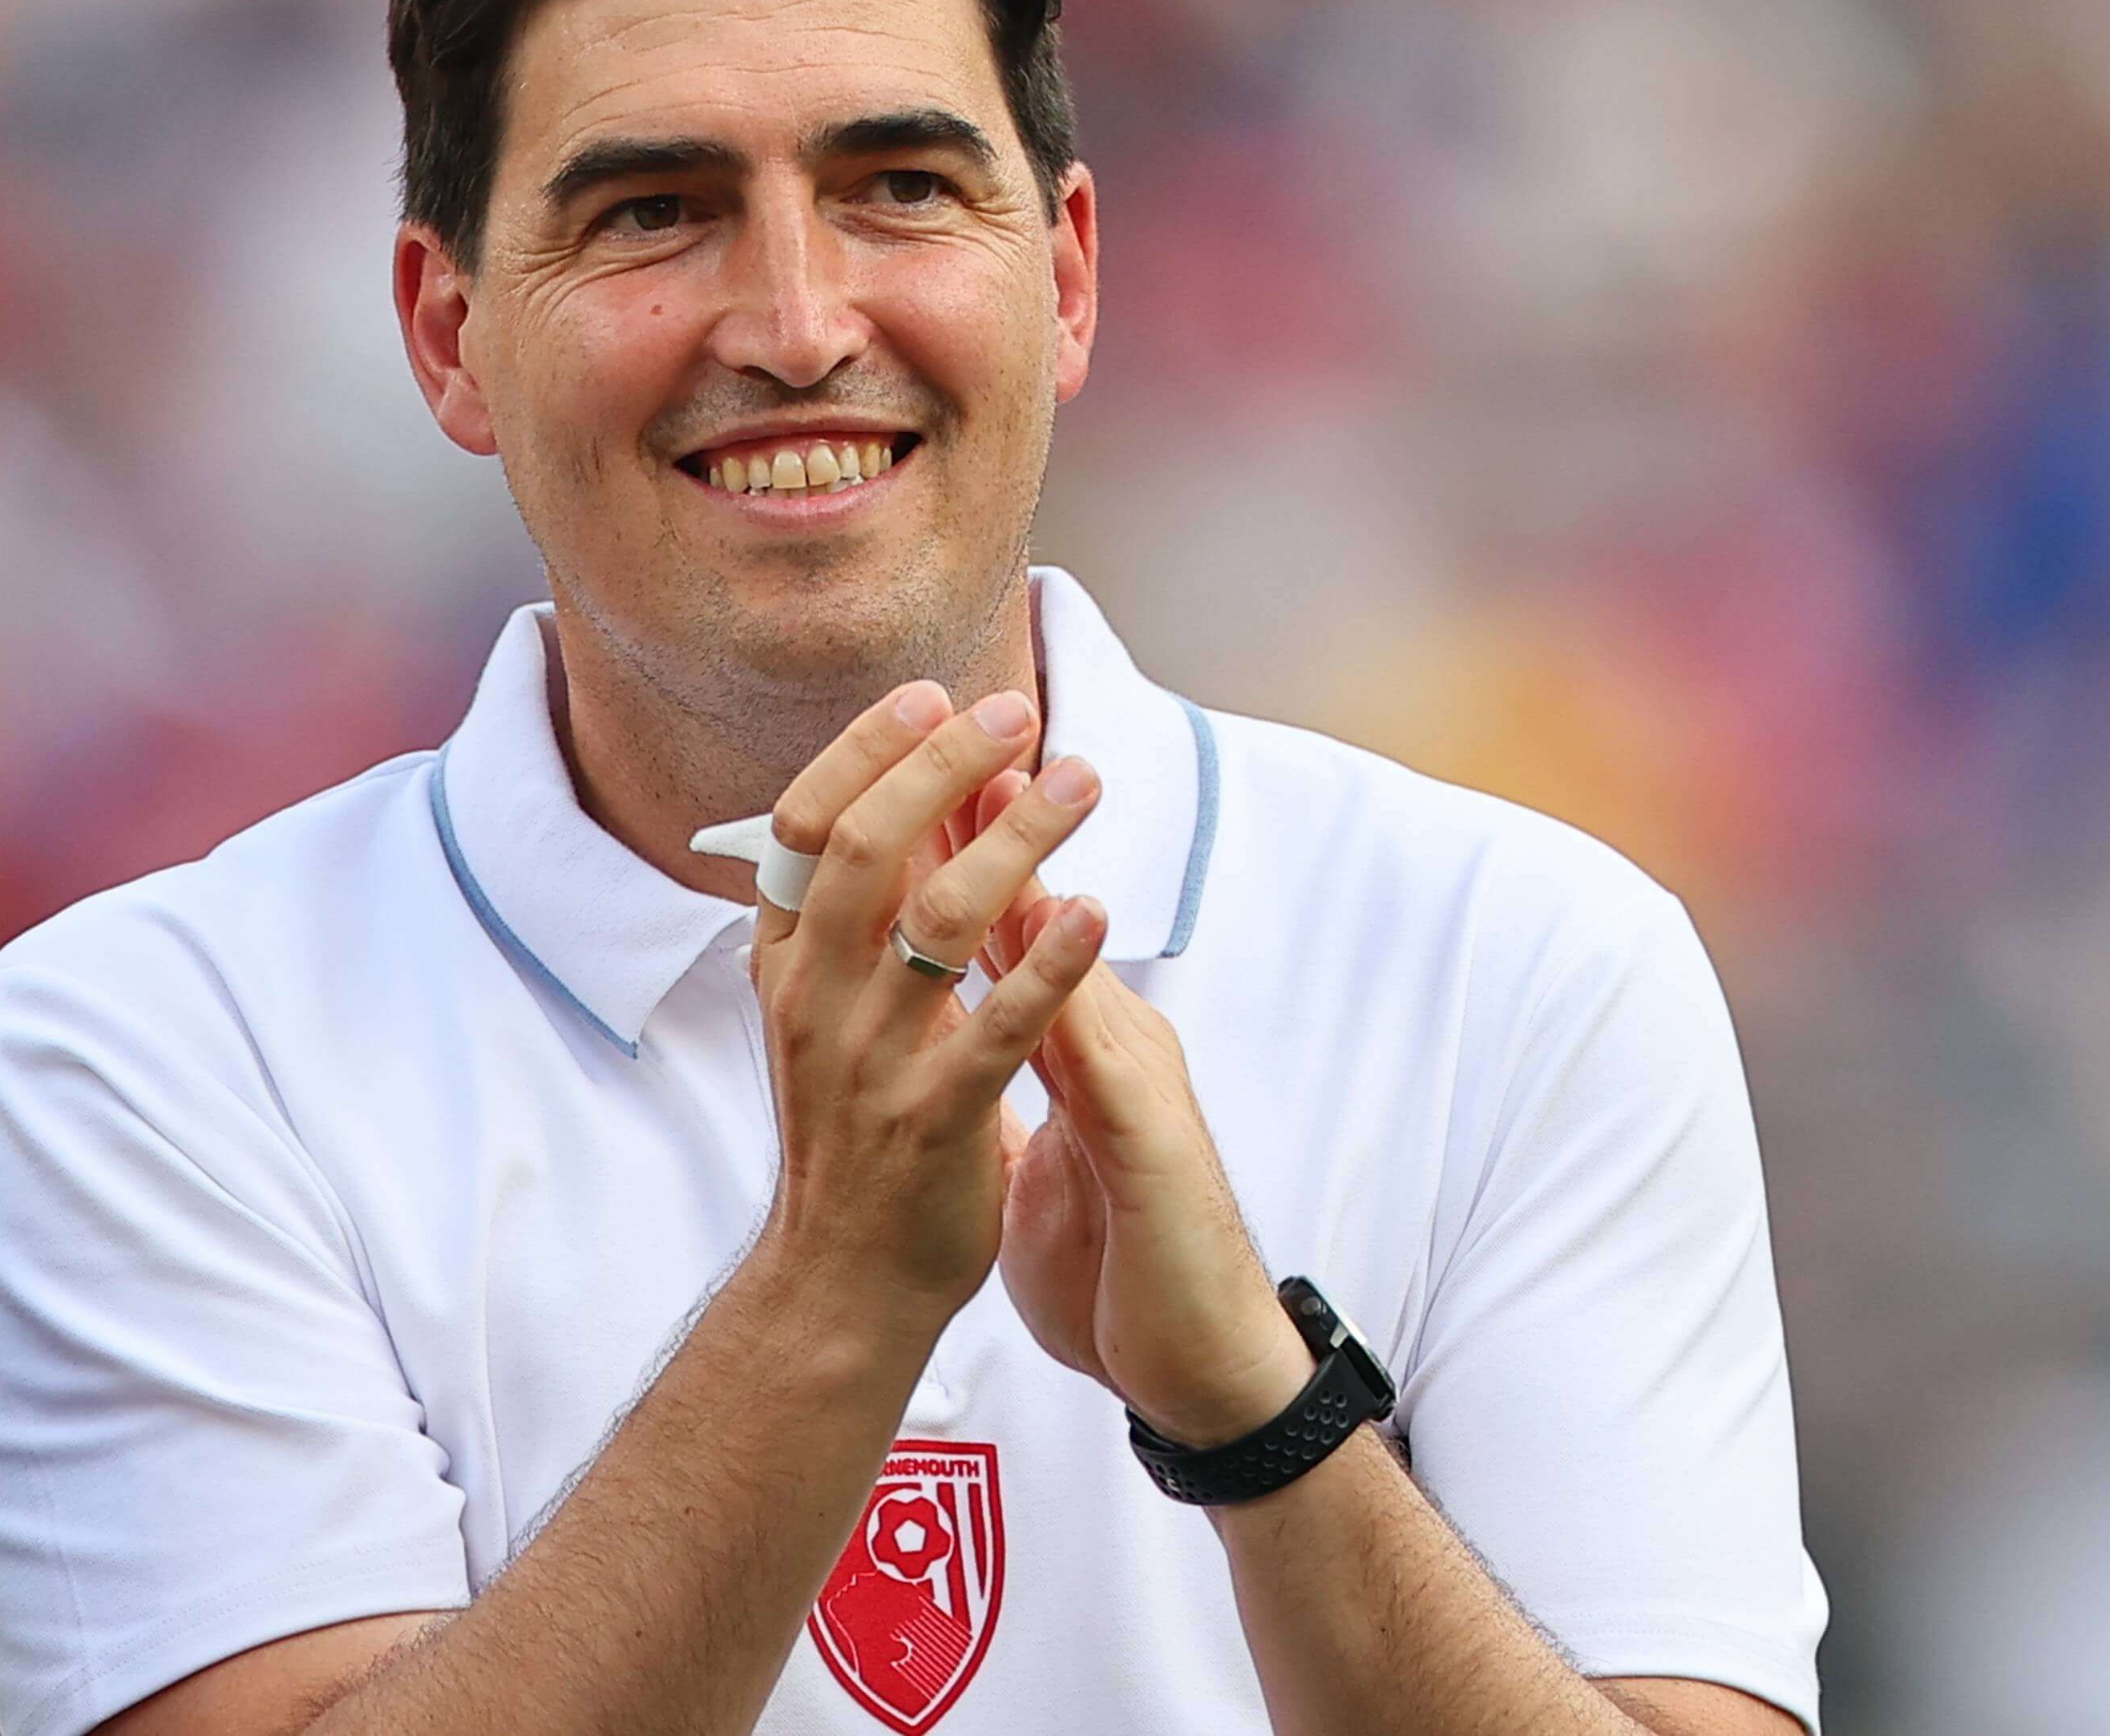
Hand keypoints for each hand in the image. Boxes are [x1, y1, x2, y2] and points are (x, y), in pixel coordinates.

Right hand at [744, 682, 1111, 1343]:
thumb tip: (900, 796)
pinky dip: (1052, 962)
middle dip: (944, 765)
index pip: (806, 825)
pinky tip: (1097, 908)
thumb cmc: (850, 1129)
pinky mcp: (936, 1121)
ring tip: (1081, 782)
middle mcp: (814, 1000)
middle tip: (1018, 713)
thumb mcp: (821, 1008)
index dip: (866, 751)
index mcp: (784, 963)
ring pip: (937, 920)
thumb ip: (852, 914)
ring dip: (1017, 838)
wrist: (844, 1279)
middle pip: (867, 847)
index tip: (931, 693)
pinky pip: (999, 1027)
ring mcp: (871, 1061)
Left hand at [958, 776, 1312, 1448]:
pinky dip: (1075, 988)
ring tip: (997, 796)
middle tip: (941, 747)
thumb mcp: (1058, 1142)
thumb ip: (1023, 1065)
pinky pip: (1109, 1055)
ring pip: (1078, 958)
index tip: (901, 780)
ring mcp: (1141, 1088)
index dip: (958, 851)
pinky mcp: (1155, 1146)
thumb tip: (965, 1014)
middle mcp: (1116, 1046)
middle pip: (1041, 914)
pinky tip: (1063, 933)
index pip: (1009, 929)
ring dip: (1035, 875)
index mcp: (1086, 1046)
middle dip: (986, 827)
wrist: (1209, 1362)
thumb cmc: (1123, 1255)